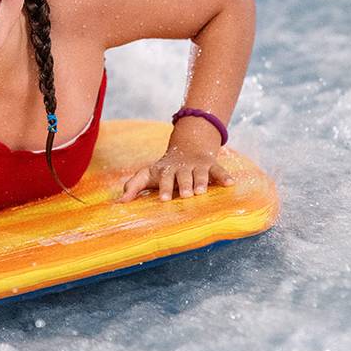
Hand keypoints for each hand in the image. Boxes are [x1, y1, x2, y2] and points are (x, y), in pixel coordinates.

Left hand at [116, 147, 234, 202]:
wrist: (187, 147)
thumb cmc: (164, 170)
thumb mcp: (148, 174)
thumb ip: (134, 186)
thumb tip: (120, 202)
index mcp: (165, 170)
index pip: (164, 178)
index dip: (164, 188)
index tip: (163, 200)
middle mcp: (181, 167)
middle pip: (182, 176)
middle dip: (184, 184)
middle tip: (185, 195)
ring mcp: (197, 166)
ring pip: (200, 173)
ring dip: (201, 182)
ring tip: (201, 192)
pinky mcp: (211, 165)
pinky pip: (218, 170)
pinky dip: (224, 176)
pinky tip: (230, 184)